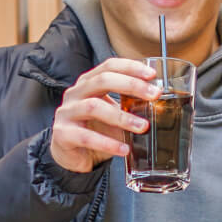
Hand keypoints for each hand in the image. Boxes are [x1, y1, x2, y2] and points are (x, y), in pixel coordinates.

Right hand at [50, 58, 159, 172]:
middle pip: (101, 80)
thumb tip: (158, 103)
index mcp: (88, 83)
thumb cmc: (94, 129)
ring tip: (142, 127)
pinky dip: (108, 144)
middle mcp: (75, 93)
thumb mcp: (112, 113)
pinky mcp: (62, 134)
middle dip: (131, 85)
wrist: (71, 155)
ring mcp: (66, 112)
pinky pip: (86, 137)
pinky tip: (123, 150)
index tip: (152, 74)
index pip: (108, 66)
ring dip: (122, 117)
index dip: (130, 67)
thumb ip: (128, 105)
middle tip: (154, 95)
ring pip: (94, 107)